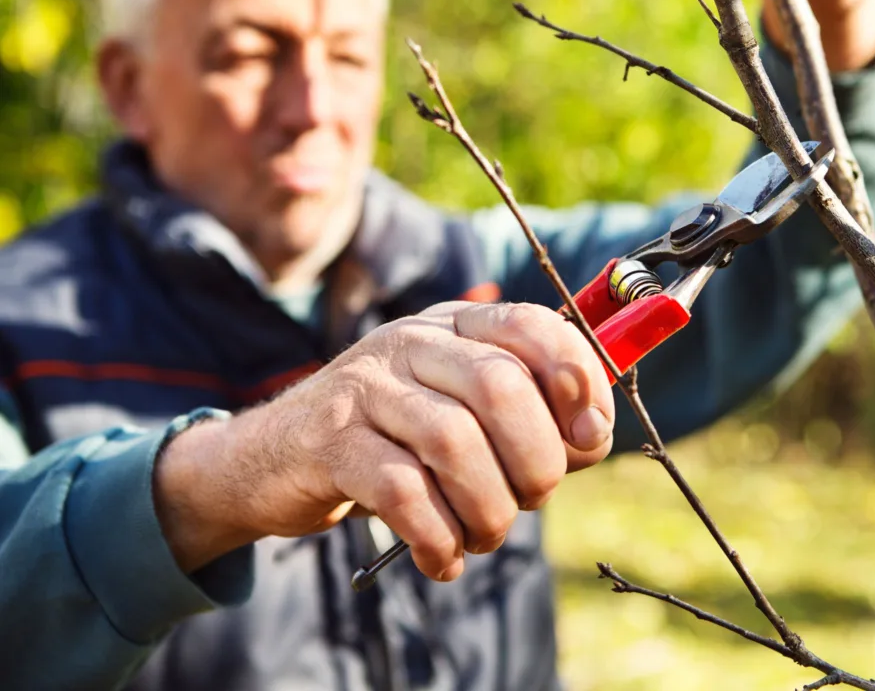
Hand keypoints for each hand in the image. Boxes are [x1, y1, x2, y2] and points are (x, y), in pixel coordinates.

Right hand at [154, 302, 614, 580]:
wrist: (273, 458)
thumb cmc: (394, 439)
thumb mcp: (463, 411)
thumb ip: (533, 418)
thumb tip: (591, 437)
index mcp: (456, 326)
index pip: (533, 325)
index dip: (579, 379)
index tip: (588, 438)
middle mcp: (412, 342)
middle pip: (500, 386)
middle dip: (536, 460)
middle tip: (532, 499)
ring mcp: (366, 387)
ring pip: (454, 442)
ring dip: (489, 509)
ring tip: (484, 536)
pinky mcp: (330, 442)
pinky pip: (402, 492)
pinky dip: (438, 538)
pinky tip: (442, 559)